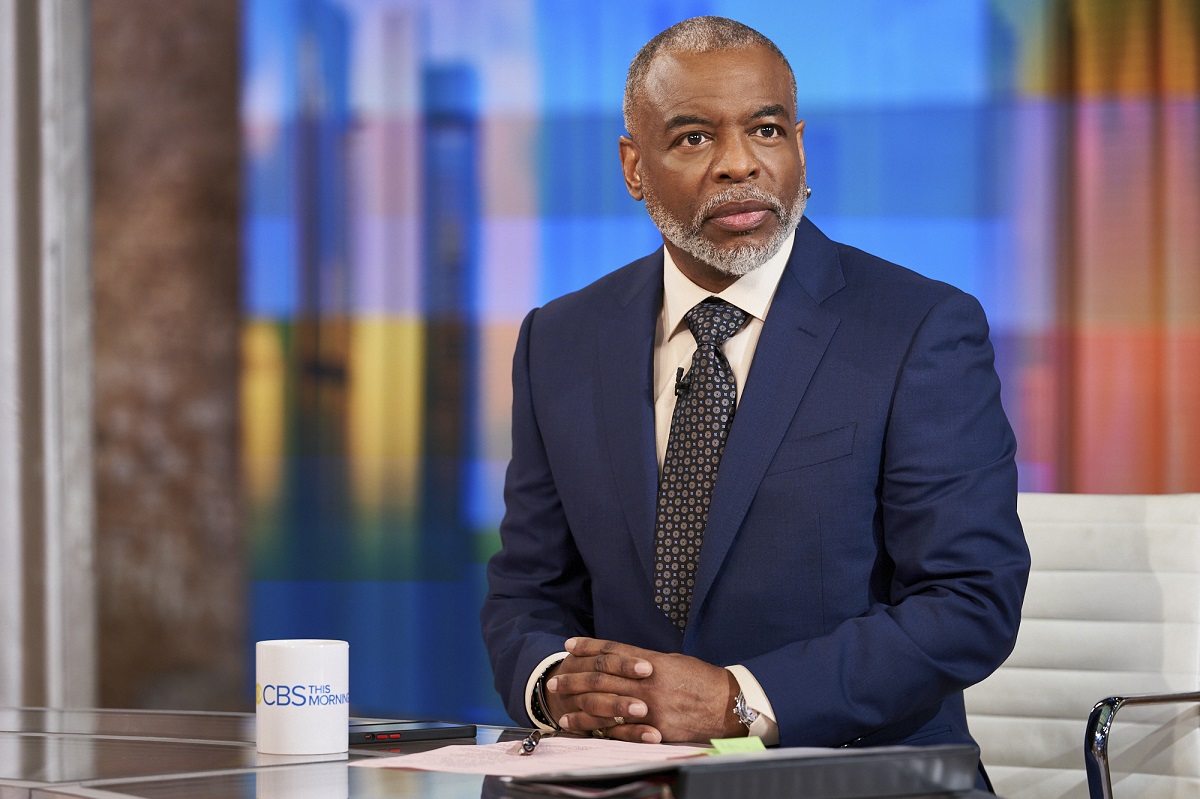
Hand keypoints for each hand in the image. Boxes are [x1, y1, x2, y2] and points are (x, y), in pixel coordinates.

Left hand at [546, 637, 743, 743]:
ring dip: (580, 702)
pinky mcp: (655, 729)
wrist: (729, 706)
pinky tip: (582, 725)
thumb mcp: (674, 662)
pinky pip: (620, 729)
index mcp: (653, 662)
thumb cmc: (703, 680)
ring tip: (560, 703)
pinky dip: (598, 726)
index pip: (613, 651)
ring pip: (606, 703)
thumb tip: (626, 661)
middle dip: (576, 676)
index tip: (570, 645)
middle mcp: (648, 683)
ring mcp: (651, 708)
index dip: (589, 647)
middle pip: (603, 677)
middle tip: (556, 678)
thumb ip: (648, 662)